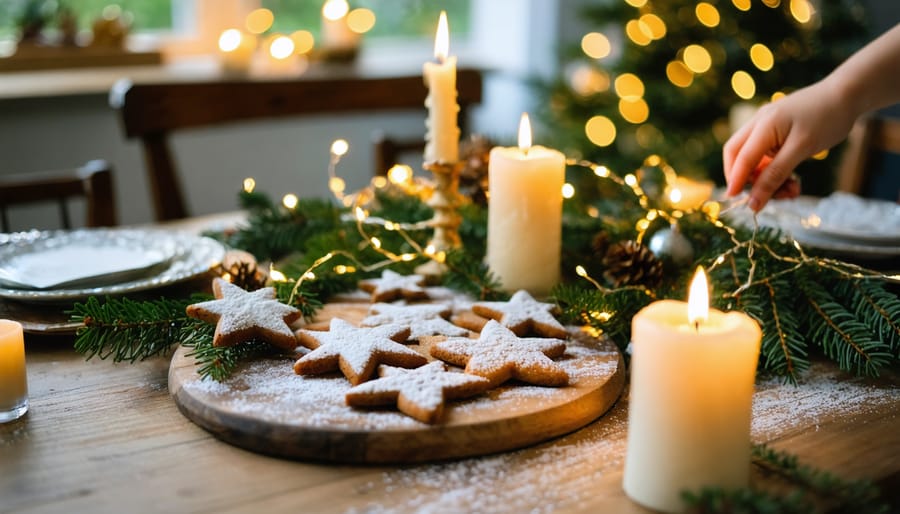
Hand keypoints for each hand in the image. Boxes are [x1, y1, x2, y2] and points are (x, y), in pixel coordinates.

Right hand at [722, 80, 855, 210]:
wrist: (847, 94)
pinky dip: (775, 171)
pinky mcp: (776, 130)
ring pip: (753, 159)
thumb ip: (775, 176)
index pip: (740, 158)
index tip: (739, 204)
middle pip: (737, 156)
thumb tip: (753, 203)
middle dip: (748, 180)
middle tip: (768, 197)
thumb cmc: (827, 119)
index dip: (736, 181)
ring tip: (791, 191)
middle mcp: (759, 123)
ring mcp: (766, 126)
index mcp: (763, 125)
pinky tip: (792, 181)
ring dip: (766, 179)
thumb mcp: (802, 149)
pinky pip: (766, 156)